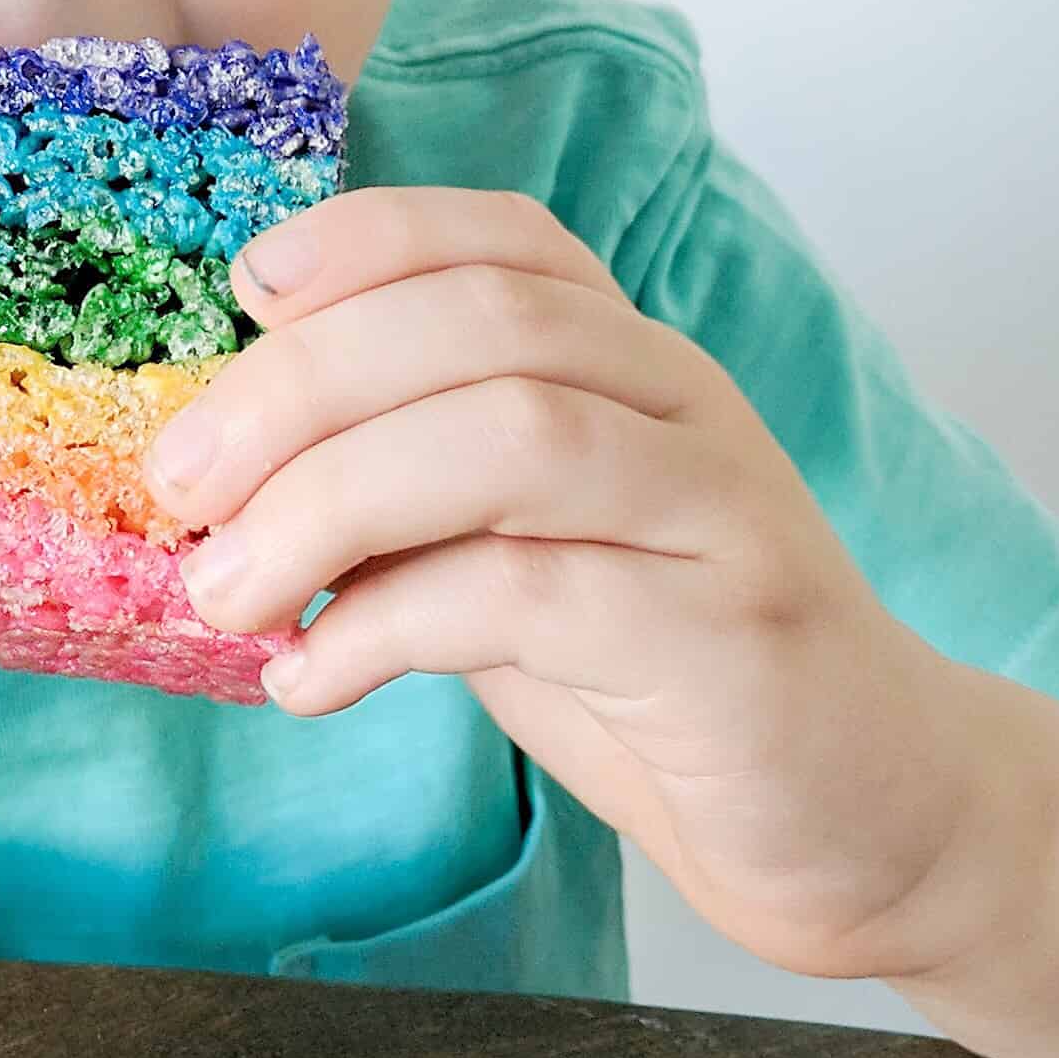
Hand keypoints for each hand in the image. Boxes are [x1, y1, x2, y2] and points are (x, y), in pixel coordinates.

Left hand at [150, 187, 982, 982]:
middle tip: (181, 484)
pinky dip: (388, 626)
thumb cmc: (659, 667)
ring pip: (511, 436)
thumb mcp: (518, 544)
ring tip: (224, 587)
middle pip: (481, 325)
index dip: (367, 239)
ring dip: (329, 503)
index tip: (247, 289)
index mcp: (632, 360)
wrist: (877, 818)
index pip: (504, 239)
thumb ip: (412, 483)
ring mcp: (723, 514)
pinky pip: (536, 594)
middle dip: (301, 389)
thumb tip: (220, 460)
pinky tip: (310, 678)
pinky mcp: (735, 640)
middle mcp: (686, 404)